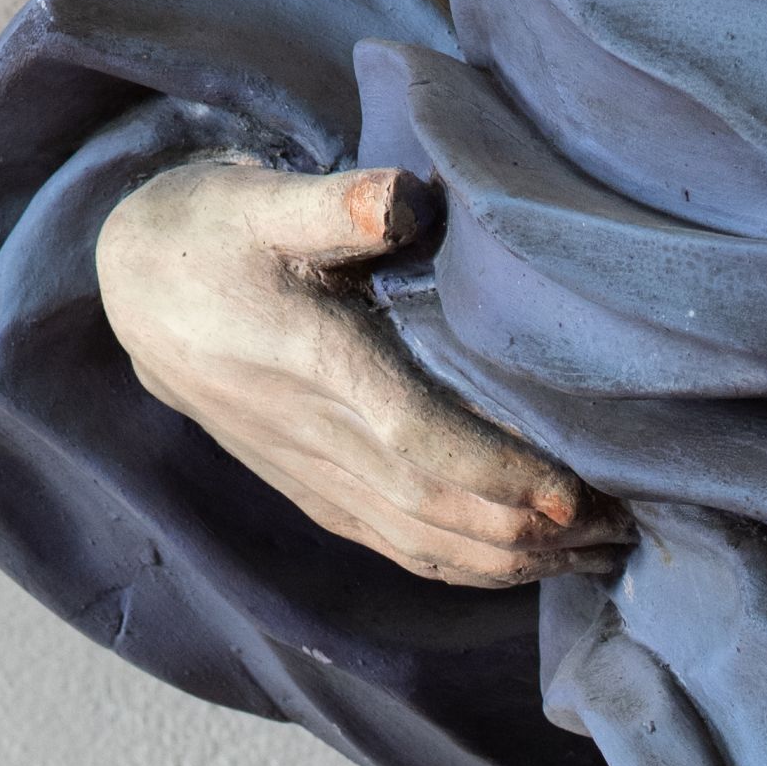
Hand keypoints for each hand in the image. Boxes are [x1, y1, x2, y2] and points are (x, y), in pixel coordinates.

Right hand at [95, 156, 629, 590]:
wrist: (140, 299)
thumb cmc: (213, 235)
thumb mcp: (262, 199)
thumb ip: (335, 201)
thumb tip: (401, 196)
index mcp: (323, 371)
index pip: (422, 445)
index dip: (499, 475)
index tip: (574, 489)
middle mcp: (327, 444)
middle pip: (447, 516)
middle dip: (540, 534)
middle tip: (626, 526)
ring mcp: (326, 483)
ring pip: (437, 548)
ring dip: (523, 564)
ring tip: (603, 552)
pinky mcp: (327, 500)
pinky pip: (411, 552)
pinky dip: (480, 569)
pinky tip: (538, 564)